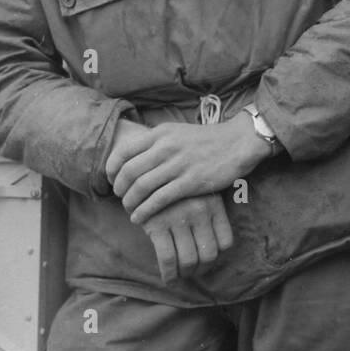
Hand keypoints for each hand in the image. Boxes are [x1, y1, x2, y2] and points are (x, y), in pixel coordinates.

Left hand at [109, 113, 271, 223]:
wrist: (237, 142)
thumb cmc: (206, 140)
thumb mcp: (177, 132)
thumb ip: (156, 143)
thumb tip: (133, 159)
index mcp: (160, 133)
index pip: (123, 152)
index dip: (111, 169)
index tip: (112, 181)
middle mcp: (166, 147)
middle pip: (129, 171)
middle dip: (119, 189)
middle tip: (121, 197)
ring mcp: (178, 165)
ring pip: (141, 187)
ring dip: (130, 202)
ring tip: (130, 210)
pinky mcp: (190, 182)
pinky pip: (158, 200)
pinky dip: (144, 211)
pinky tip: (140, 218)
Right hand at [142, 192, 234, 281]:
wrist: (147, 172)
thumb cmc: (177, 189)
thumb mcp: (199, 192)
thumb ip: (209, 214)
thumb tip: (214, 251)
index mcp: (214, 204)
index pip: (225, 243)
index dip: (216, 257)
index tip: (206, 262)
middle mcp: (200, 211)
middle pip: (208, 255)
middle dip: (201, 270)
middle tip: (193, 272)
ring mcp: (179, 217)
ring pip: (189, 260)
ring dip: (186, 274)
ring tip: (181, 275)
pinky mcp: (158, 224)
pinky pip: (168, 259)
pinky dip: (169, 274)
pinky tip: (168, 278)